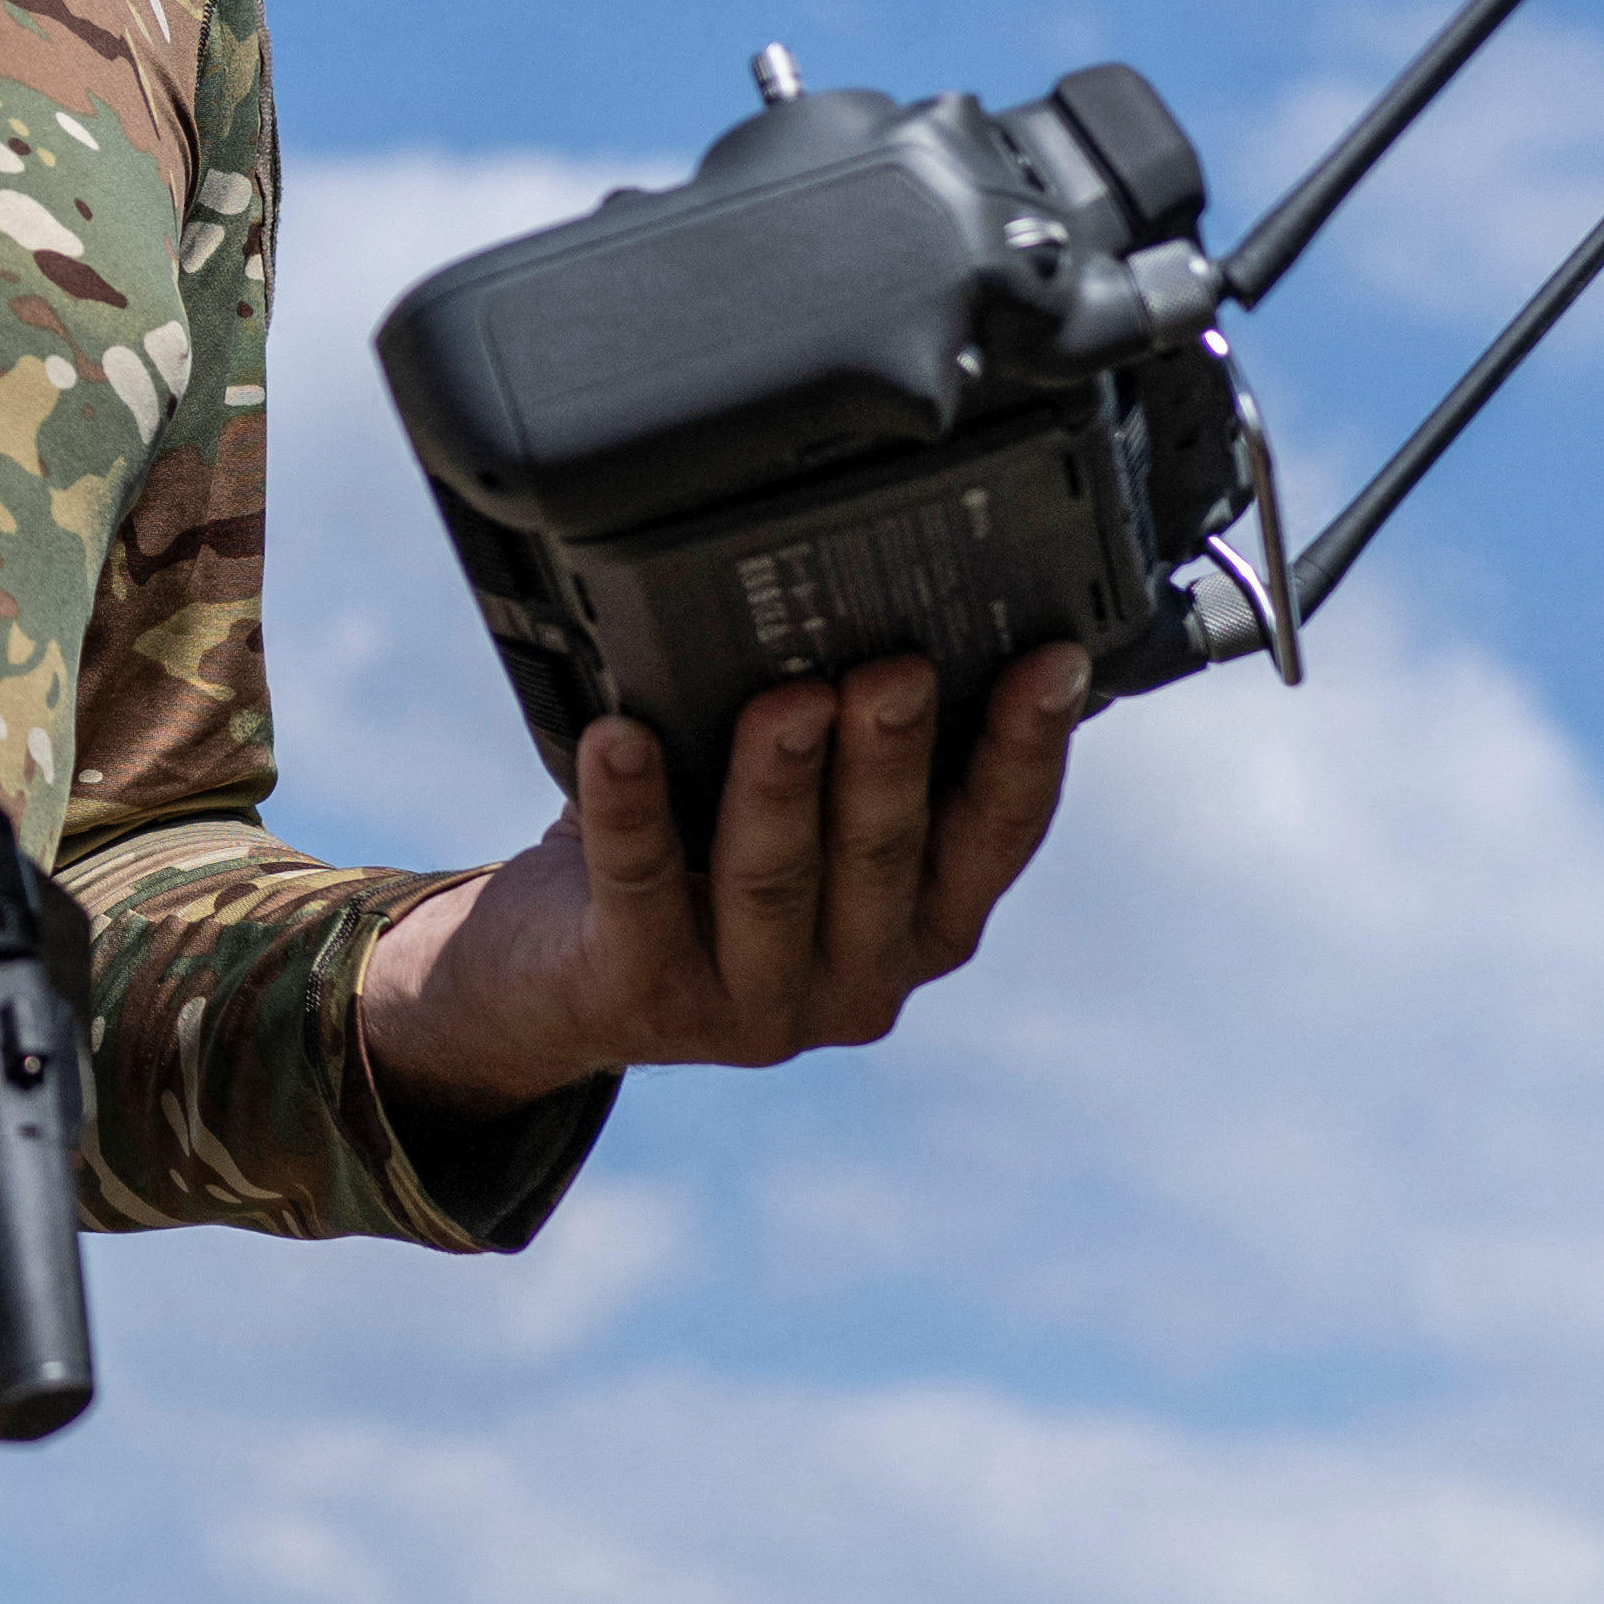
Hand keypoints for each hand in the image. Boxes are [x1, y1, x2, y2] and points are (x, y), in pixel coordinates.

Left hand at [354, 647, 1081, 1112]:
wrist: (554, 979)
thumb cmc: (694, 860)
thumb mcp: (789, 811)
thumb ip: (845, 748)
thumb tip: (875, 598)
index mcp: (920, 924)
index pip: (995, 838)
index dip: (1028, 751)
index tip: (1049, 660)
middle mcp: (861, 979)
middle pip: (887, 857)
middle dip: (893, 757)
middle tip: (894, 669)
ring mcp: (756, 1005)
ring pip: (774, 880)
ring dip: (780, 782)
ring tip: (783, 700)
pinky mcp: (644, 996)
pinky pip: (640, 887)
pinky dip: (631, 808)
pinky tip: (619, 739)